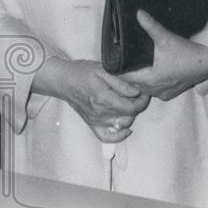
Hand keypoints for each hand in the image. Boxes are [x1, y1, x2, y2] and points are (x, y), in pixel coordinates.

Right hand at [34, 57, 149, 143]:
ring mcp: (96, 120)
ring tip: (128, 103)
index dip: (142, 101)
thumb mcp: (102, 70)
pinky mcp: (92, 124)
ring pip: (122, 125)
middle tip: (137, 95)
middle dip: (137, 105)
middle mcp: (100, 112)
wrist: (62, 80)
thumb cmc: (81, 72)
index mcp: (103, 98)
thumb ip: (120, 82)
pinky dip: (118, 136)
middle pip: (129, 116)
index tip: (144, 93)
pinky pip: (107, 137)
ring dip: (129, 115)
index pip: (132, 107)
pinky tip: (125, 129)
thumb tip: (136, 92)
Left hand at [120, 10, 207, 99]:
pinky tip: (147, 73)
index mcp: (151, 79)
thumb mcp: (166, 38)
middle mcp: (155, 90)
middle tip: (120, 60)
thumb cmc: (187, 51)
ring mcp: (163, 94)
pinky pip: (152, 91)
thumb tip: (138, 13)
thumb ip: (151, 26)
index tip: (112, 59)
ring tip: (131, 65)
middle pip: (132, 84)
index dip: (117, 69)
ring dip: (137, 79)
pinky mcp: (170, 94)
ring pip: (142, 88)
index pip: (125, 77)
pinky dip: (148, 84)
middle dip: (126, 73)